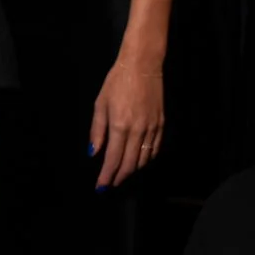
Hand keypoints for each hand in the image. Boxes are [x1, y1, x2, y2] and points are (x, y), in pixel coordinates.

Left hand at [89, 47, 163, 188]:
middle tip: (111, 184)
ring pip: (144, 158)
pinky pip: (154, 148)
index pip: (113, 158)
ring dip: (133, 170)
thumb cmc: (116, 83)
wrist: (142, 67)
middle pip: (130, 163)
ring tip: (122, 175)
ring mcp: (152, 128)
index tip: (101, 186)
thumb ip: (97, 130)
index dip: (107, 175)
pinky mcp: (161, 124)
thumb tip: (93, 152)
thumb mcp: (100, 104)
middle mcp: (137, 130)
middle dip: (119, 176)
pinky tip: (139, 162)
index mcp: (119, 125)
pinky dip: (146, 159)